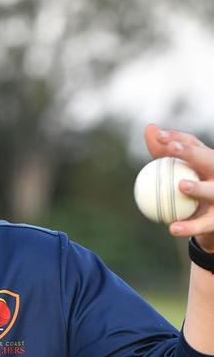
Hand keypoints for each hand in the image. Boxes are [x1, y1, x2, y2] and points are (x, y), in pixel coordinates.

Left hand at [144, 124, 213, 251]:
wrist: (210, 220)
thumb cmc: (192, 187)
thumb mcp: (179, 169)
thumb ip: (163, 153)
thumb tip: (149, 128)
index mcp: (209, 161)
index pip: (195, 144)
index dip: (179, 138)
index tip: (160, 136)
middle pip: (208, 160)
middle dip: (191, 152)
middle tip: (171, 148)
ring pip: (211, 191)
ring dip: (198, 188)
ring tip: (181, 186)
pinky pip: (203, 224)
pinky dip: (189, 227)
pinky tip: (172, 229)